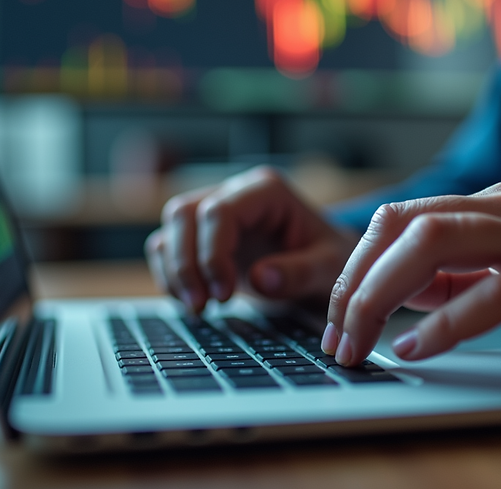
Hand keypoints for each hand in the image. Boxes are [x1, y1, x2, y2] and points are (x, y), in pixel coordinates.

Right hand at [146, 166, 358, 311]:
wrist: (327, 265)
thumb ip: (299, 273)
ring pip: (171, 227)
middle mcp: (236, 193)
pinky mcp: (204, 233)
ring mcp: (216, 209)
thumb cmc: (331, 260)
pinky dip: (171, 274)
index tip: (224, 295)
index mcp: (267, 191)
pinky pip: (169, 245)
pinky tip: (194, 302)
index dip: (212, 254)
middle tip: (202, 306)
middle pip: (184, 213)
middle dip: (186, 264)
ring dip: (174, 270)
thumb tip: (259, 278)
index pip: (219, 211)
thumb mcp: (328, 269)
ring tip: (198, 308)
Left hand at [323, 181, 500, 367]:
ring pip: (435, 245)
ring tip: (358, 342)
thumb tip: (402, 294)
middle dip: (353, 281)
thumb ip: (465, 273)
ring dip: (381, 297)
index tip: (335, 312)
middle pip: (404, 226)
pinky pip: (493, 292)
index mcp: (498, 205)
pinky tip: (417, 347)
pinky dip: (446, 321)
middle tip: (334, 335)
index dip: (355, 264)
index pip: (400, 219)